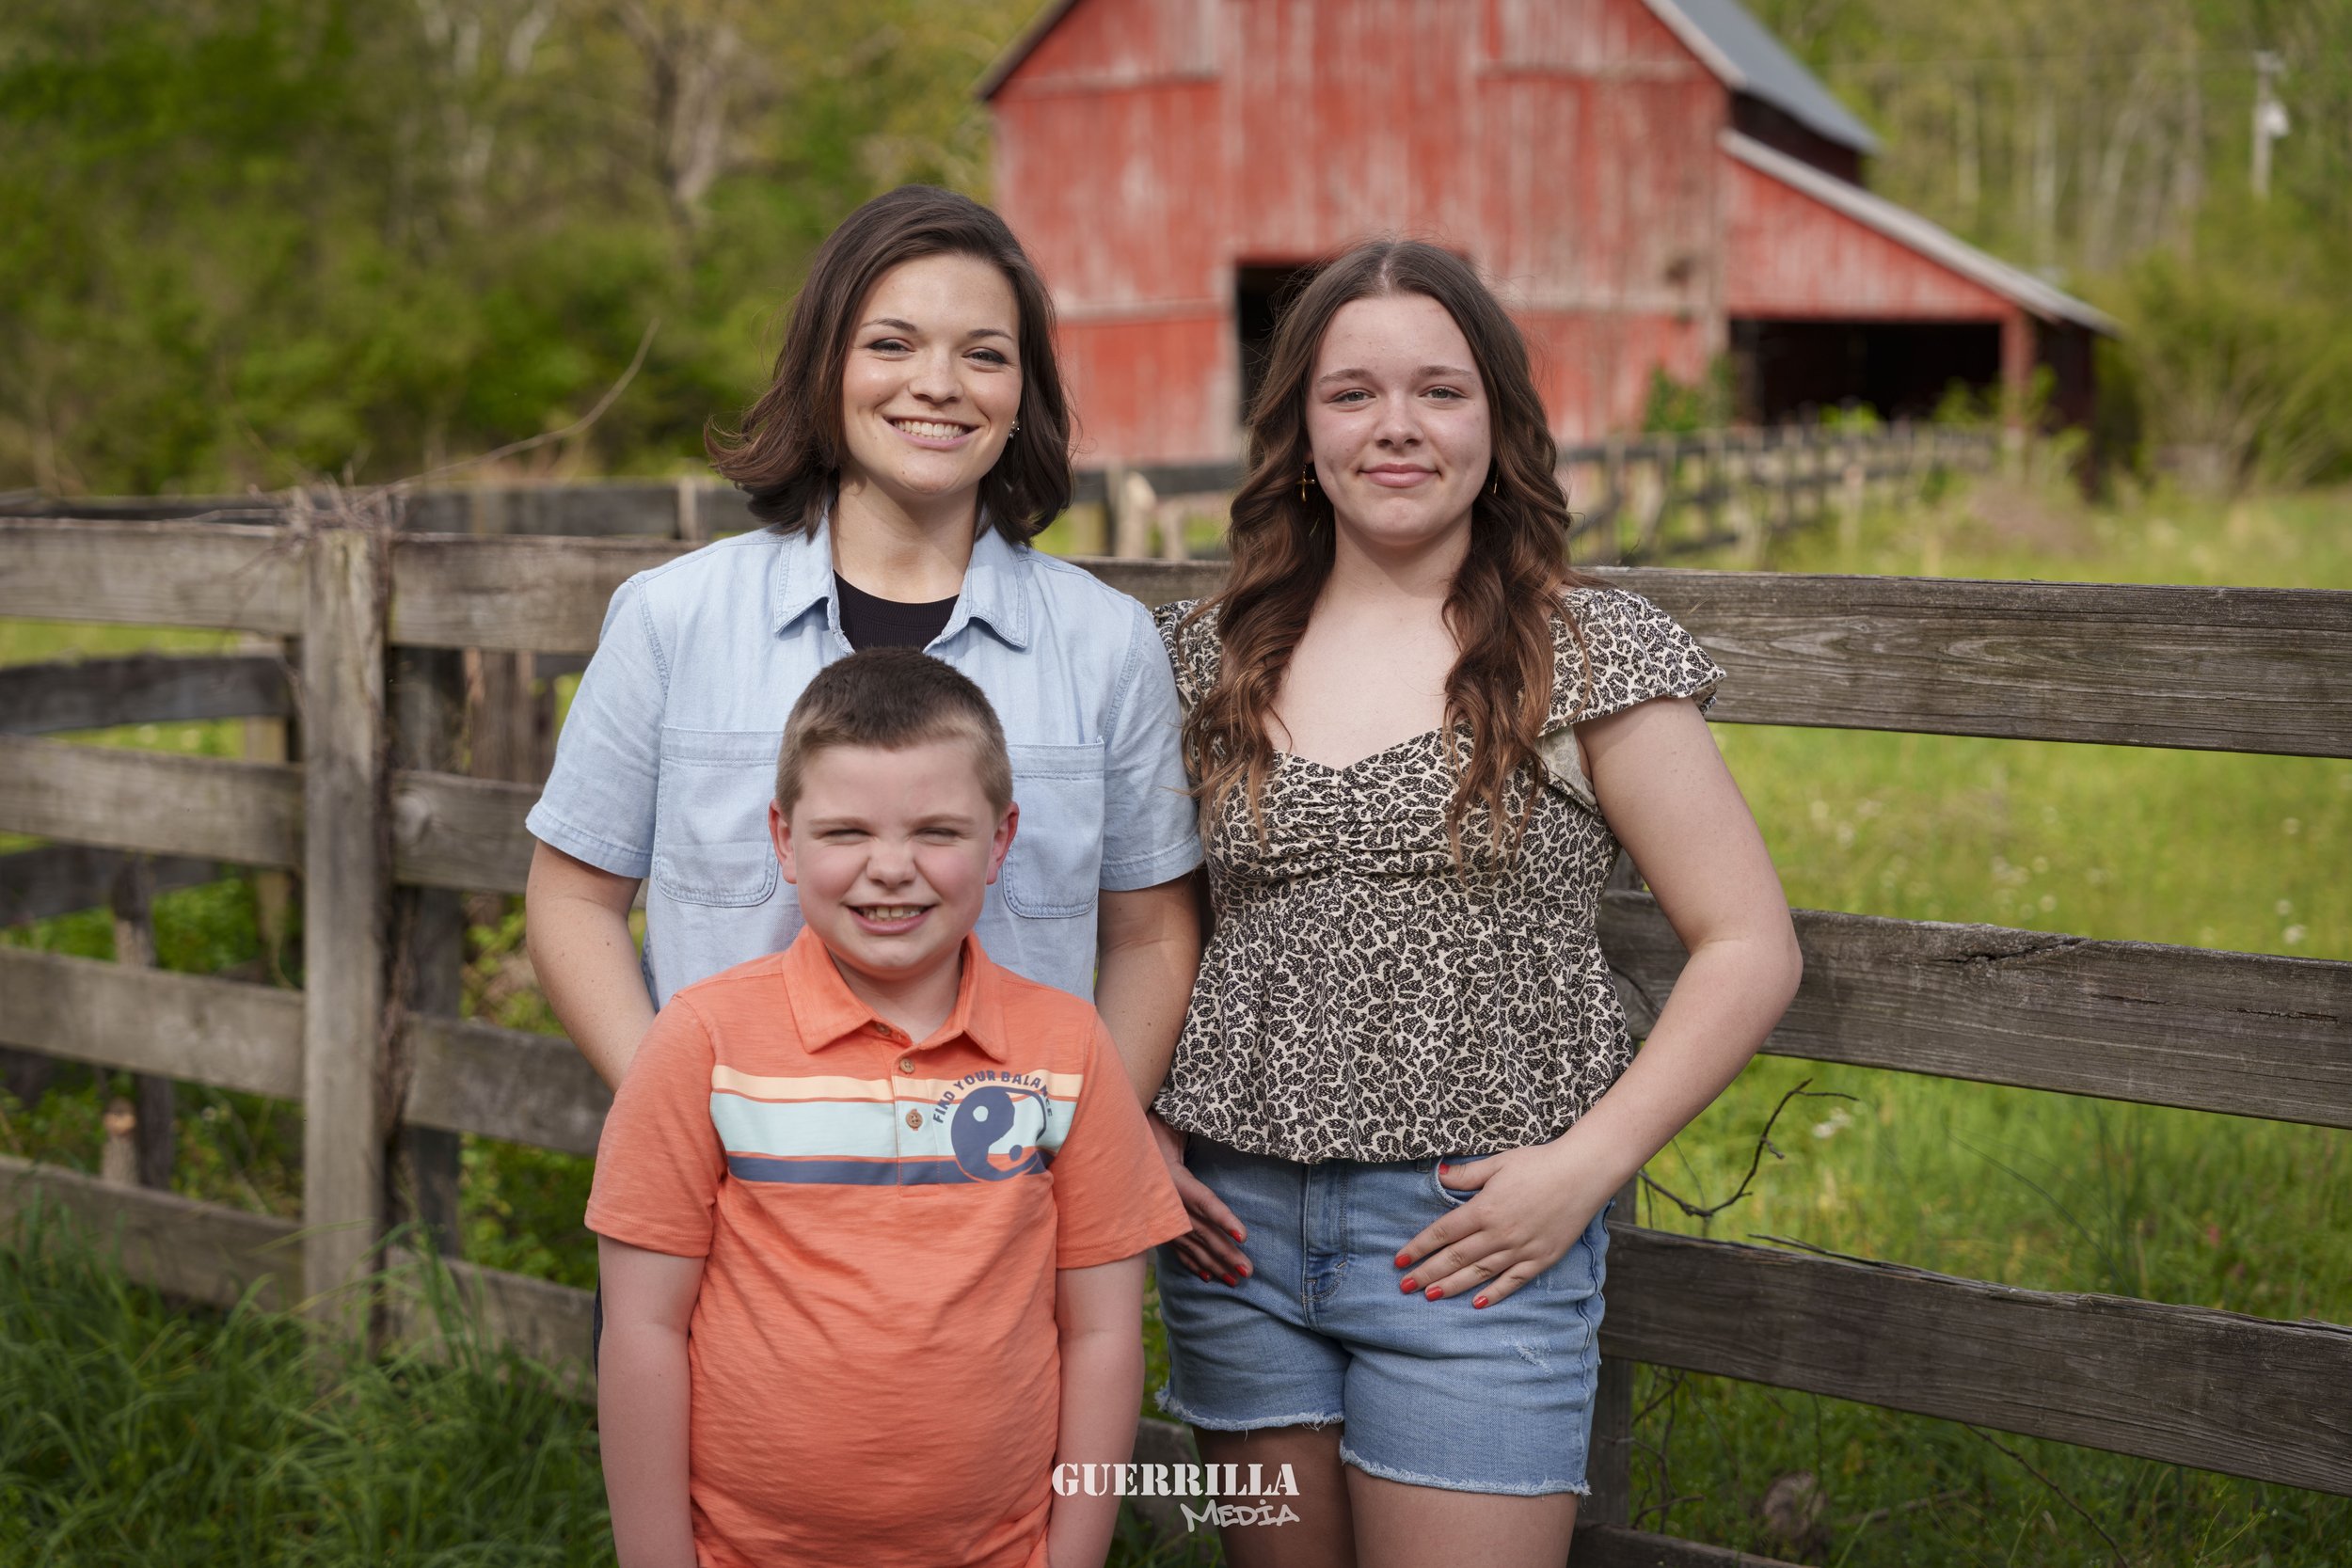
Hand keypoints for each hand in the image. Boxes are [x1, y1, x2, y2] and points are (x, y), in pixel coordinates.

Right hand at [1149, 1112, 1251, 1284]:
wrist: (1111, 1143)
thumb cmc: (1146, 1129)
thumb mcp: (1170, 1126)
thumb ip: (1186, 1134)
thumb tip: (1221, 1126)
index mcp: (1169, 1177)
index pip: (1202, 1200)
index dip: (1222, 1218)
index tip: (1243, 1235)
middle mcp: (1162, 1201)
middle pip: (1199, 1230)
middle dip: (1223, 1253)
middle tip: (1248, 1271)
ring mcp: (1156, 1215)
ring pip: (1189, 1244)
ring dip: (1212, 1264)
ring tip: (1235, 1280)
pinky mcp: (1152, 1222)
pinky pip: (1173, 1246)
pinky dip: (1190, 1262)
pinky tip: (1205, 1276)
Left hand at [1392, 1143, 1614, 1308]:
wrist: (1583, 1173)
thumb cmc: (1539, 1163)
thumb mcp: (1498, 1163)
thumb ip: (1467, 1174)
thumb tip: (1439, 1174)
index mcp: (1484, 1209)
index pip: (1442, 1233)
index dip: (1419, 1247)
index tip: (1399, 1260)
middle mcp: (1499, 1234)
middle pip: (1455, 1258)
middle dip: (1426, 1273)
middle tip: (1405, 1286)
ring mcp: (1521, 1249)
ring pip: (1479, 1273)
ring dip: (1452, 1286)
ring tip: (1430, 1296)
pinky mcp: (1541, 1258)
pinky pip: (1513, 1281)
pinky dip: (1494, 1294)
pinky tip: (1477, 1303)